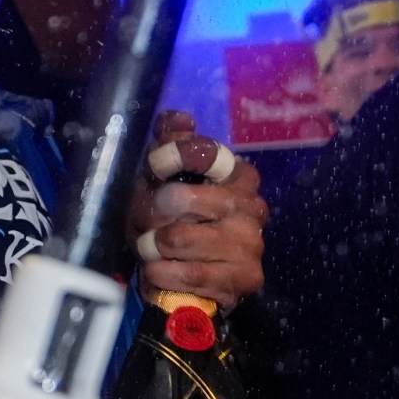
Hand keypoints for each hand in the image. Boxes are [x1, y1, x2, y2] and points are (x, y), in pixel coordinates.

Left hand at [128, 110, 265, 307]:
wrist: (185, 280)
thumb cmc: (172, 221)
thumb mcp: (162, 180)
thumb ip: (169, 143)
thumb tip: (179, 118)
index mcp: (238, 175)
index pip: (203, 152)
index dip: (168, 158)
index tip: (155, 169)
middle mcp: (252, 205)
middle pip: (180, 198)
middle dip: (150, 214)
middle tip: (146, 223)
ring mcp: (252, 243)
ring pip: (178, 238)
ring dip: (152, 247)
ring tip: (152, 249)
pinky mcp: (246, 278)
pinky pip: (188, 274)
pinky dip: (161, 273)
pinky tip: (159, 270)